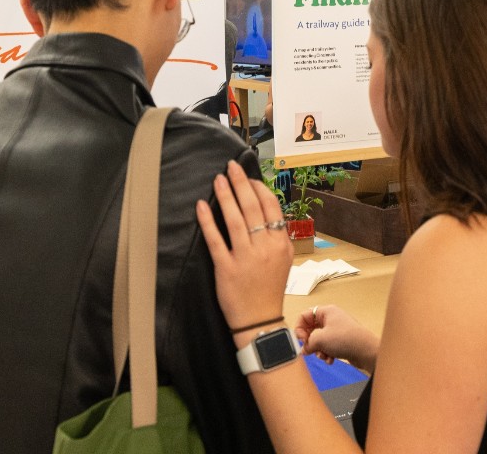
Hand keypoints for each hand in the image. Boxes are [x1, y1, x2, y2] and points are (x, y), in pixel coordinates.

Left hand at [196, 160, 293, 336]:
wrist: (260, 320)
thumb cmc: (270, 289)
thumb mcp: (284, 260)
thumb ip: (279, 236)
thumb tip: (269, 211)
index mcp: (281, 243)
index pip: (271, 206)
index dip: (258, 188)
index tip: (248, 177)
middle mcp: (265, 247)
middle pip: (252, 207)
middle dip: (241, 183)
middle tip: (231, 167)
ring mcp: (245, 257)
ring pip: (235, 219)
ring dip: (225, 195)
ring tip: (218, 179)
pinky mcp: (227, 268)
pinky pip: (216, 240)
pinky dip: (208, 221)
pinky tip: (202, 206)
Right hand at [294, 304, 378, 371]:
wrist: (366, 351)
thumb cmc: (345, 339)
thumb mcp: (320, 339)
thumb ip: (307, 343)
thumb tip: (304, 349)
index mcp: (326, 311)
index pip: (305, 315)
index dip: (299, 328)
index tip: (302, 340)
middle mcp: (331, 318)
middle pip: (311, 328)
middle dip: (310, 341)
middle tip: (309, 349)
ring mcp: (337, 330)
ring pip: (319, 339)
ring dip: (318, 350)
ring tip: (323, 356)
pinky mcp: (341, 341)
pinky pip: (328, 346)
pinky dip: (326, 353)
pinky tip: (330, 359)